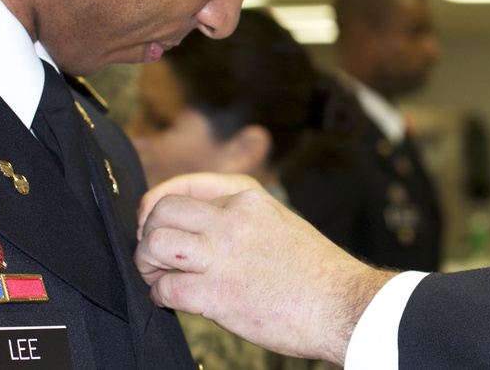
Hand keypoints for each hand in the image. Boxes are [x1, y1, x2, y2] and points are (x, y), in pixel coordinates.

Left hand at [135, 173, 394, 363]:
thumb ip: (243, 218)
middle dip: (148, 234)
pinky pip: (165, 289)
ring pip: (155, 244)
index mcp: (250, 198)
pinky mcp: (217, 294)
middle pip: (162, 212)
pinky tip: (174, 301)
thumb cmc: (317, 272)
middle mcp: (233, 219)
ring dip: (148, 263)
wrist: (341, 303)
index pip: (187, 186)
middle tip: (155, 256)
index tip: (150, 217)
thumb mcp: (281, 222)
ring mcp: (223, 255)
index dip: (158, 201)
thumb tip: (203, 229)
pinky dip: (161, 297)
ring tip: (159, 277)